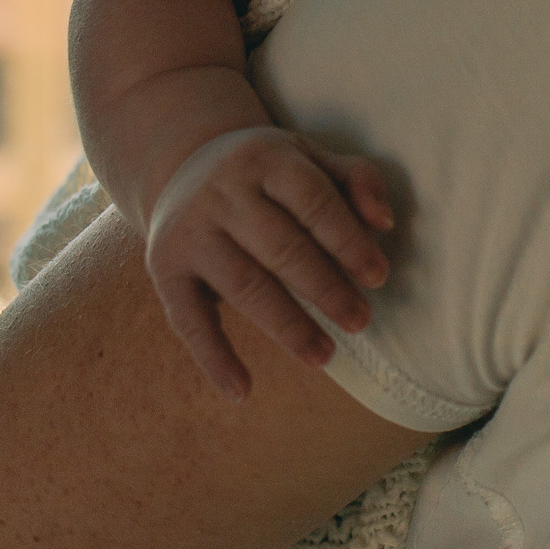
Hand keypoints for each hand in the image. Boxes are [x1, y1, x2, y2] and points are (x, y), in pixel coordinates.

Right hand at [144, 127, 395, 396]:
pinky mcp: (164, 269)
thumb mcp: (311, 158)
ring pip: (243, 285)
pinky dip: (213, 358)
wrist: (179, 162)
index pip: (313, 201)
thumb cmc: (268, 172)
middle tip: (360, 321)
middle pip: (280, 246)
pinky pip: (188, 319)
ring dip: (287, 326)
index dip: (348, 240)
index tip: (378, 277)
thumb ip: (357, 180)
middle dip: (324, 288)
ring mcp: (189, 232)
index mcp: (265, 160)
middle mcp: (222, 194)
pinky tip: (242, 391)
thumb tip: (385, 224)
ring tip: (324, 355)